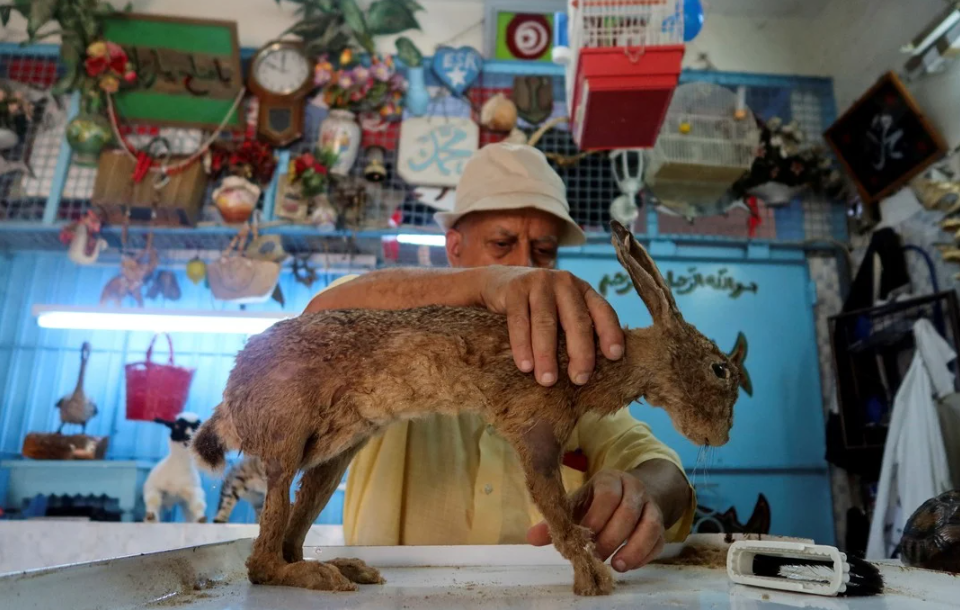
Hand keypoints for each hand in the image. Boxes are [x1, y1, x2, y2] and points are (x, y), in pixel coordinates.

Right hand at [477, 266, 623, 386]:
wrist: (497, 282)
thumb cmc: (537, 307)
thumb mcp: (561, 310)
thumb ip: (576, 328)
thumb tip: (589, 371)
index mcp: (583, 290)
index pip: (603, 311)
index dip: (610, 332)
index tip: (615, 356)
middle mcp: (565, 283)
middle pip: (576, 320)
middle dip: (580, 351)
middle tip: (579, 379)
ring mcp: (540, 282)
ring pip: (546, 322)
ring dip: (547, 354)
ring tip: (547, 380)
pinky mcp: (515, 288)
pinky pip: (519, 321)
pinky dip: (522, 345)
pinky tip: (524, 366)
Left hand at [526, 469, 665, 572]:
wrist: (633, 495)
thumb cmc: (598, 502)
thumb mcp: (577, 505)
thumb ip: (556, 520)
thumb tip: (531, 538)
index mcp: (610, 479)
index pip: (608, 492)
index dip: (597, 516)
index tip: (585, 536)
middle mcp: (634, 489)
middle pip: (628, 511)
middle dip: (611, 537)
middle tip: (596, 555)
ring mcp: (651, 506)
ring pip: (650, 525)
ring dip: (633, 548)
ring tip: (616, 565)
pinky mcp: (661, 526)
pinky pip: (659, 541)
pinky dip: (644, 556)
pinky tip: (627, 565)